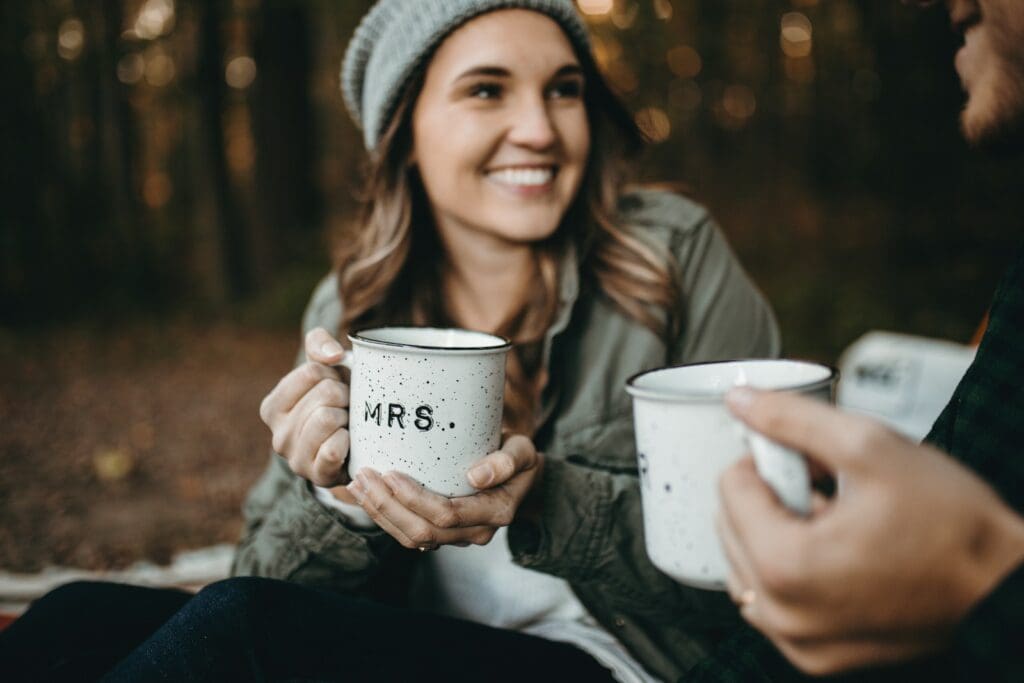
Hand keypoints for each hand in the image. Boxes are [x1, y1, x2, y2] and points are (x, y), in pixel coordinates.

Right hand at [259, 327, 351, 487]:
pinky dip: (347, 440)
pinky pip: (333, 450)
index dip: (334, 373)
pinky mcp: (318, 477)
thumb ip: (319, 343)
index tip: (335, 385)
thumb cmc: (336, 400)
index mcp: (272, 407)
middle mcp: (278, 435)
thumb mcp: (324, 366)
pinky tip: (348, 441)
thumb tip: (333, 355)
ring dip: (348, 416)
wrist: (353, 445)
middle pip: (325, 394)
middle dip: (345, 395)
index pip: (312, 371)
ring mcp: (296, 459)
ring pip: (328, 418)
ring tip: (347, 422)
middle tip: (346, 406)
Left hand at [344, 434, 543, 549]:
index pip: (447, 514)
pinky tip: (366, 496)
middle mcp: (476, 532)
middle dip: (387, 507)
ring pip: (412, 538)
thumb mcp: (523, 451)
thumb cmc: (519, 458)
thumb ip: (507, 461)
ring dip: (380, 514)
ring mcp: (457, 536)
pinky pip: (409, 533)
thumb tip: (476, 476)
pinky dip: (384, 517)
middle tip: (363, 477)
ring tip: (357, 486)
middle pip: (423, 531)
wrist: (521, 477)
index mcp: (495, 513)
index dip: (414, 499)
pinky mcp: (442, 532)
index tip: (390, 474)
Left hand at [717, 388, 1023, 675]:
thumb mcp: (870, 447)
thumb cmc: (952, 526)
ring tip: (836, 523)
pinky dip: (790, 570)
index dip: (770, 460)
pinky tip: (838, 554)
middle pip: (730, 526)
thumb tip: (741, 401)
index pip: (729, 487)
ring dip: (777, 533)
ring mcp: (798, 641)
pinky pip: (772, 600)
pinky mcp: (815, 654)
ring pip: (746, 563)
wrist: (1004, 586)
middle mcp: (782, 615)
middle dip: (773, 499)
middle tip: (829, 491)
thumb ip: (793, 419)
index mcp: (786, 566)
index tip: (810, 463)